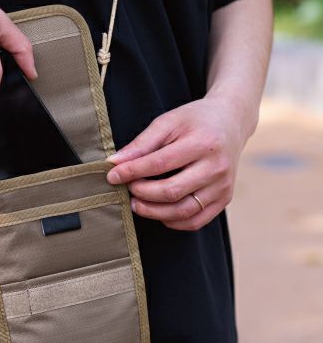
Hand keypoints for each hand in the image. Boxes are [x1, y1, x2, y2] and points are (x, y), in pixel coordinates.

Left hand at [105, 94, 251, 230]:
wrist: (230, 121)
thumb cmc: (194, 121)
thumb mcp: (168, 122)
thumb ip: (142, 143)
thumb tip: (114, 163)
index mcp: (203, 143)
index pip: (160, 164)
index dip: (132, 172)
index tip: (112, 175)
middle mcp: (217, 167)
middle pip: (171, 191)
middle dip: (142, 193)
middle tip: (127, 189)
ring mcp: (223, 186)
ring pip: (183, 211)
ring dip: (153, 212)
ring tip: (136, 203)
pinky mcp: (224, 198)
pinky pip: (195, 221)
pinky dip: (172, 221)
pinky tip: (158, 211)